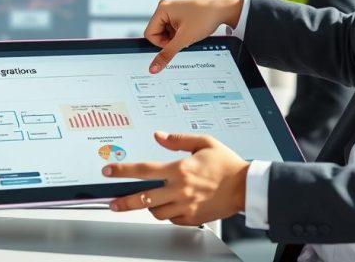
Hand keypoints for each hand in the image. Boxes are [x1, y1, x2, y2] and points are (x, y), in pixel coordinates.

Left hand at [103, 132, 248, 226]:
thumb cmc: (227, 164)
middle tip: (112, 202)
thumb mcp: (204, 142)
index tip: (108, 171)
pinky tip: (170, 206)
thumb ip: (178, 139)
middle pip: (143, 198)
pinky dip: (167, 213)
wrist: (246, 186)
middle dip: (123, 201)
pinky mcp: (193, 217)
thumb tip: (159, 135)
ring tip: (148, 200)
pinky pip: (172, 218)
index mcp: (179, 169)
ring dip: (149, 206)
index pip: (143, 170)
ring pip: (156, 211)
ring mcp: (186, 205)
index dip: (122, 171)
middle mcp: (179, 189)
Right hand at [144, 0, 244, 72]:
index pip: (150, 34)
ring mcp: (173, 9)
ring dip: (176, 37)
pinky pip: (173, 27)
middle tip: (184, 39)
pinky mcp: (180, 12)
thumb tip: (153, 68)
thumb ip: (167, 54)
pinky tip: (192, 30)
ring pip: (166, 31)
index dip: (161, 44)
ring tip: (190, 33)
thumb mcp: (184, 39)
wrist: (224, 9)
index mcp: (162, 9)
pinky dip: (181, 33)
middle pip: (157, 32)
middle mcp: (165, 7)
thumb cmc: (204, 18)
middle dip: (170, 40)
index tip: (175, 43)